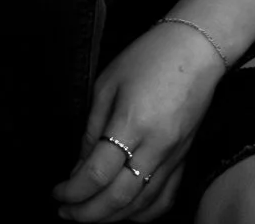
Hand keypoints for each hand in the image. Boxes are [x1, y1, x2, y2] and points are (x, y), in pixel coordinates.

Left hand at [53, 21, 223, 220]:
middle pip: (119, 197)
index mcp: (132, 122)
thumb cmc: (149, 57)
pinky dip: (143, 213)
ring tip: (88, 215)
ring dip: (112, 217)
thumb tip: (79, 167)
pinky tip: (125, 212)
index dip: (72, 191)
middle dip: (87, 213)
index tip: (57, 193)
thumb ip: (92, 129)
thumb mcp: (107, 84)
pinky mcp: (185, 158)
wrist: (197, 48)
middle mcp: (156, 146)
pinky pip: (165, 198)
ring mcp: (174, 156)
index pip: (97, 174)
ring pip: (143, 205)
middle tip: (65, 212)